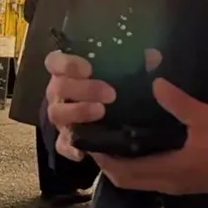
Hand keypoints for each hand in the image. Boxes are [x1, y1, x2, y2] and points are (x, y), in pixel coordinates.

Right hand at [44, 48, 162, 161]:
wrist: (107, 117)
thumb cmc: (110, 86)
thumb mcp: (122, 73)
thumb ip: (136, 63)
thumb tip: (152, 56)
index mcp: (68, 71)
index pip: (55, 62)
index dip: (68, 63)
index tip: (88, 68)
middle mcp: (59, 93)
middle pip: (58, 87)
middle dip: (83, 89)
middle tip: (111, 93)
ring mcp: (60, 117)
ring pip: (57, 113)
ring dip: (78, 111)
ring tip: (101, 112)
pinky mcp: (64, 140)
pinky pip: (61, 145)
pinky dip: (70, 148)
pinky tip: (83, 151)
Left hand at [92, 73, 207, 195]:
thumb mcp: (206, 119)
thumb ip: (178, 103)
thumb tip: (155, 84)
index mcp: (167, 170)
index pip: (123, 171)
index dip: (102, 158)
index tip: (89, 139)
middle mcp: (164, 182)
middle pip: (123, 179)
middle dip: (106, 162)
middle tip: (96, 136)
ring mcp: (172, 184)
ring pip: (134, 180)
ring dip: (119, 164)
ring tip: (110, 138)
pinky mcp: (180, 182)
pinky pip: (147, 177)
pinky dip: (134, 164)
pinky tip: (135, 143)